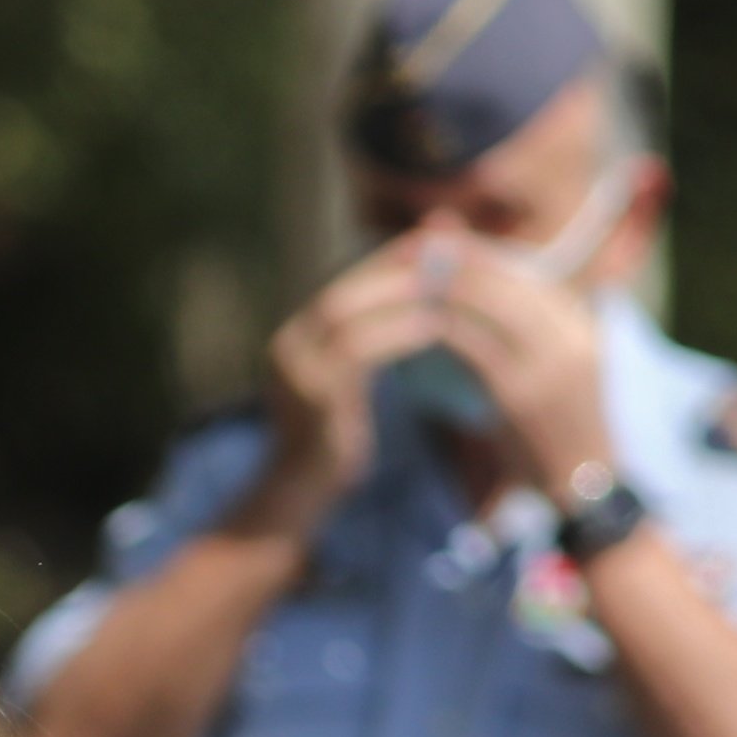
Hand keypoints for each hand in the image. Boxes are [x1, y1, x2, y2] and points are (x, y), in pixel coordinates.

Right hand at [244, 243, 445, 536]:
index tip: (437, 243)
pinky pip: (358, 350)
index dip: (389, 261)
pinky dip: (398, 332)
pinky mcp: (311, 396)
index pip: (345, 284)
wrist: (299, 492)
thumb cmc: (335, 439)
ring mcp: (294, 371)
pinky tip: (435, 326)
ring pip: (346, 314)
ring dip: (399, 296)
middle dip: (395, 271)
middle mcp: (287, 346)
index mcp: (296, 337)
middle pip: (344, 291)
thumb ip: (373, 343)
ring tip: (447, 287)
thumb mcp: (351, 382)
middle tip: (449, 257)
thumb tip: (415, 308)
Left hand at [414, 230, 614, 497]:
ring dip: (445, 284)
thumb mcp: (554, 376)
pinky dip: (440, 326)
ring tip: (405, 275)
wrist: (589, 489)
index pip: (532, 274)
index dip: (485, 253)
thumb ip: (523, 337)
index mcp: (584, 328)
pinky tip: (413, 320)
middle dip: (461, 258)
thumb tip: (476, 303)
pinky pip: (473, 345)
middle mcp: (574, 336)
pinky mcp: (522, 393)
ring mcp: (551, 363)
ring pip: (492, 303)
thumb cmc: (559, 435)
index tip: (445, 241)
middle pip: (511, 278)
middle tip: (414, 246)